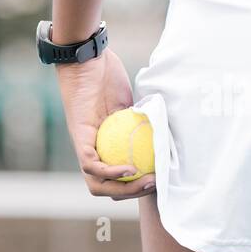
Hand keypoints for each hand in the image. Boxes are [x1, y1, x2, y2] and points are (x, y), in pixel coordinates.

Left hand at [55, 50, 155, 199]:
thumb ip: (145, 123)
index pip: (118, 179)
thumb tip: (172, 138)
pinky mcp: (78, 138)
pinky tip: (130, 170)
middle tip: (155, 184)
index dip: (137, 186)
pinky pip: (92, 165)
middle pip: (107, 187)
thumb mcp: (133, 104)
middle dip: (133, 193)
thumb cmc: (110, 75)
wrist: (90, 58)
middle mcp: (92, 150)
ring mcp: (83, 145)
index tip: (160, 179)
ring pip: (97, 183)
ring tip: (145, 181)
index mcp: (104, 146)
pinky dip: (111, 172)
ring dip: (123, 189)